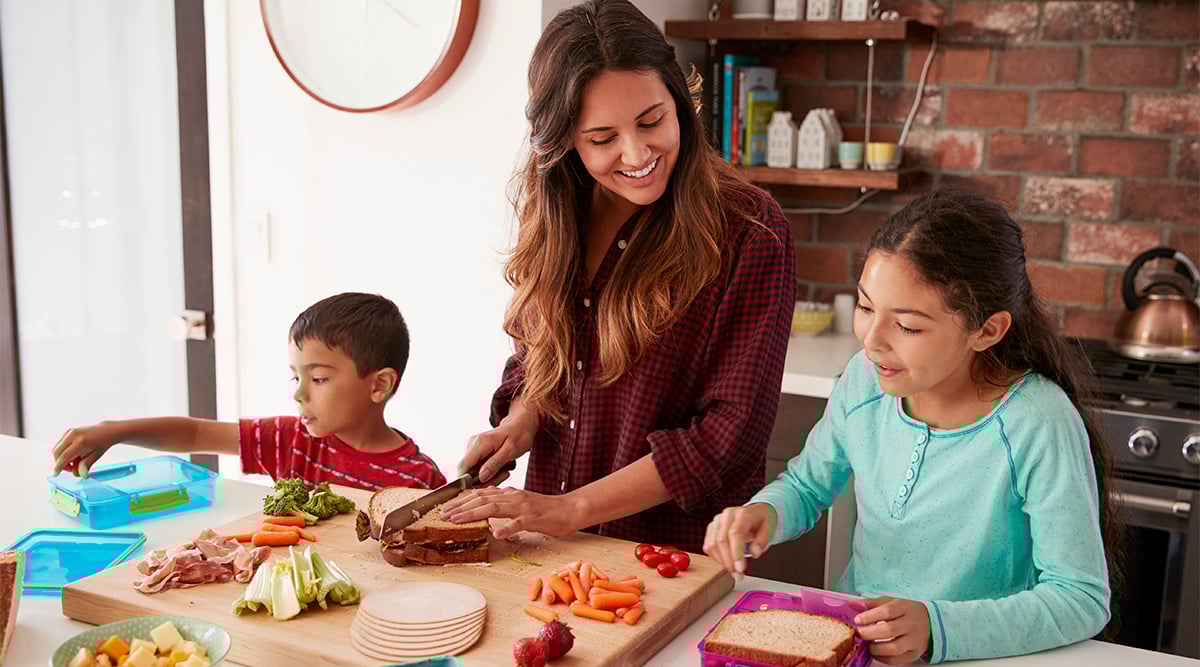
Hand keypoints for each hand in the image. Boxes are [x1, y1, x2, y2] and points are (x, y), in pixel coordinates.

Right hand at [52, 424, 117, 476]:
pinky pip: (59, 445)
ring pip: (56, 449)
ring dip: (60, 458)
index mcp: (81, 441)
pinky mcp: (67, 431)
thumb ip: (86, 465)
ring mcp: (69, 431)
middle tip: (70, 469)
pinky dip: (62, 452)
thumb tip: (82, 475)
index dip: (59, 467)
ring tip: (73, 462)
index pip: (65, 456)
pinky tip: (73, 455)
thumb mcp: (96, 456)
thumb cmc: (102, 443)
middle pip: (57, 452)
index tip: (56, 474)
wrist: (106, 430)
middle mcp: (73, 434)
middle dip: (60, 463)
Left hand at [439, 487, 578, 539]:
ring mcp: (523, 507)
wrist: (569, 509)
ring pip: (494, 508)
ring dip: (473, 514)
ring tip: (457, 521)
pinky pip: (519, 523)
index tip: (446, 508)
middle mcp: (513, 497)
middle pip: (482, 499)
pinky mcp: (534, 518)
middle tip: (443, 515)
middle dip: (460, 507)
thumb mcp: (520, 504)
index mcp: (509, 494)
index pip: (481, 495)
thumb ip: (504, 504)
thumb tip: (486, 506)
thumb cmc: (545, 510)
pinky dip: (507, 528)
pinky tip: (496, 533)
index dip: (462, 501)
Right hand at [458, 405, 537, 483]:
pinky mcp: (476, 453)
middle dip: (484, 480)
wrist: (520, 426)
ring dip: (489, 477)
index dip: (468, 481)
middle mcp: (472, 445)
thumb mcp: (511, 450)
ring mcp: (473, 448)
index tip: (486, 485)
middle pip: (468, 472)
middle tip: (504, 475)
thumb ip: (495, 463)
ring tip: (505, 471)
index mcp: (480, 443)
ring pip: (473, 472)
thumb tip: (481, 477)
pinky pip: (477, 469)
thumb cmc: (518, 435)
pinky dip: (489, 473)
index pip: (463, 466)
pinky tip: (501, 468)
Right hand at [703, 503, 775, 575]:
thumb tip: (755, 552)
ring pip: (712, 544)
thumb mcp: (769, 528)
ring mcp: (717, 521)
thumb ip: (763, 540)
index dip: (736, 553)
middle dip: (728, 562)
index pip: (735, 533)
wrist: (755, 513)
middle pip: (721, 540)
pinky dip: (716, 557)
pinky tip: (726, 562)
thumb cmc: (762, 521)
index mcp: (742, 514)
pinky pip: (708, 546)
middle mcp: (727, 516)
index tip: (740, 568)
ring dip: (721, 561)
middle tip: (738, 575)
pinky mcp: (711, 528)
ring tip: (733, 571)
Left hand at [854, 597, 930, 664]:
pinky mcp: (915, 653)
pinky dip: (884, 658)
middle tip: (859, 634)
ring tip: (868, 645)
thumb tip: (851, 604)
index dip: (870, 616)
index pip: (887, 611)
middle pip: (889, 630)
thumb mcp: (892, 602)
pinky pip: (898, 660)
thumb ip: (872, 603)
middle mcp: (911, 624)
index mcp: (904, 608)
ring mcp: (914, 640)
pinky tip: (877, 653)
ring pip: (894, 648)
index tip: (857, 619)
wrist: (931, 622)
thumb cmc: (906, 611)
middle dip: (869, 633)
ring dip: (876, 648)